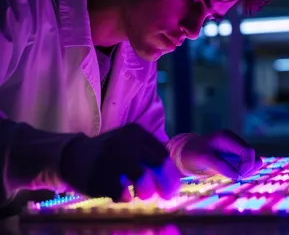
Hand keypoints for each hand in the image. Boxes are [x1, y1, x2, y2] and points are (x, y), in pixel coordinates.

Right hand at [59, 124, 179, 201]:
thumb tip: (174, 173)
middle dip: (166, 184)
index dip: (171, 172)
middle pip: (157, 165)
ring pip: (143, 181)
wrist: (74, 156)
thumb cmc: (109, 153)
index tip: (173, 186)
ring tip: (141, 193)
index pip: (162, 153)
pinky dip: (125, 197)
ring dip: (146, 192)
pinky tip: (120, 192)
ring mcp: (111, 158)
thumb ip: (150, 153)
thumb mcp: (129, 143)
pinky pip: (123, 195)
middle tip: (166, 195)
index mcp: (135, 131)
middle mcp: (125, 141)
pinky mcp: (99, 176)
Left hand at [180, 130, 262, 178]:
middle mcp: (234, 140)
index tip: (236, 176)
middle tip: (234, 177)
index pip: (248, 152)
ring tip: (232, 175)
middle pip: (254, 157)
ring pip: (254, 161)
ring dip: (247, 171)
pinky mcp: (237, 154)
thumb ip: (219, 166)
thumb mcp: (203, 159)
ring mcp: (237, 147)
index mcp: (227, 137)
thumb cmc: (194, 153)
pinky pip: (249, 164)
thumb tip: (237, 175)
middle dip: (247, 170)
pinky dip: (244, 171)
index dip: (246, 166)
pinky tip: (232, 173)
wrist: (188, 151)